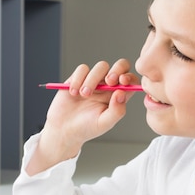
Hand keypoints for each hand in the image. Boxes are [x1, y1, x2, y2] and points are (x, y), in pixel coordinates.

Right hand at [26, 59, 138, 174]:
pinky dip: (78, 79)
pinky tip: (74, 93)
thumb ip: (117, 110)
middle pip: (120, 66)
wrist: (63, 129)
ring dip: (93, 79)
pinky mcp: (78, 78)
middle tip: (109, 81)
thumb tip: (122, 93)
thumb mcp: (104, 123)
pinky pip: (82, 69)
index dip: (130, 77)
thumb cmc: (86, 128)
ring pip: (101, 66)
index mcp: (117, 96)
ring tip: (84, 95)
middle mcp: (108, 86)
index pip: (130, 81)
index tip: (123, 81)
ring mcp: (93, 80)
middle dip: (117, 69)